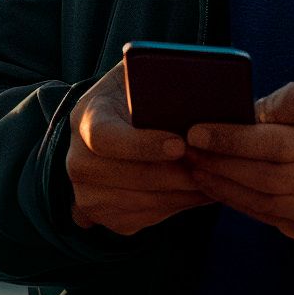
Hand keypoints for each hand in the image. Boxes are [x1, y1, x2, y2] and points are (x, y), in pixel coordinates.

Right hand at [67, 60, 217, 235]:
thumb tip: (195, 78)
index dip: (143, 145)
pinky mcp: (103, 217)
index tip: (180, 145)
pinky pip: (147, 218)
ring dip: (184, 193)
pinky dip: (177, 207)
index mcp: (86, 119)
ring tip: (215, 177)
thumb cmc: (134, 96)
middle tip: (213, 166)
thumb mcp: (140, 75)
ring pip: (144, 202)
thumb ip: (158, 76)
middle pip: (132, 177)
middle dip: (178, 174)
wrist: (107, 127)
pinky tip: (198, 191)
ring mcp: (87, 193)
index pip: (106, 138)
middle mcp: (78, 160)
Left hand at [184, 76, 293, 246]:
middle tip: (189, 150)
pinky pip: (274, 217)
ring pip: (270, 198)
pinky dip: (240, 202)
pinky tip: (218, 186)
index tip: (198, 131)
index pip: (281, 138)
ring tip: (196, 167)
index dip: (235, 137)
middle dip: (223, 161)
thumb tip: (249, 115)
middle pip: (272, 171)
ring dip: (226, 184)